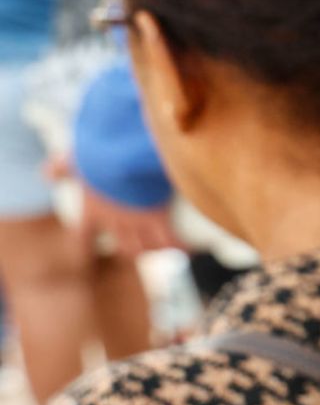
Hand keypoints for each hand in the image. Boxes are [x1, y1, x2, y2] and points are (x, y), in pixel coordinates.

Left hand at [49, 155, 181, 254]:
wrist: (122, 151)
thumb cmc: (97, 152)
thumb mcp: (75, 159)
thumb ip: (62, 167)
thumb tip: (46, 174)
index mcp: (91, 211)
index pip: (83, 241)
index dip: (86, 249)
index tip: (89, 254)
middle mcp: (113, 222)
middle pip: (123, 248)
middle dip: (132, 250)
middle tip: (141, 246)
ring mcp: (137, 222)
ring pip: (147, 248)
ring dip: (155, 249)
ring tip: (165, 246)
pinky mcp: (159, 216)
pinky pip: (171, 240)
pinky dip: (180, 247)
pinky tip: (188, 249)